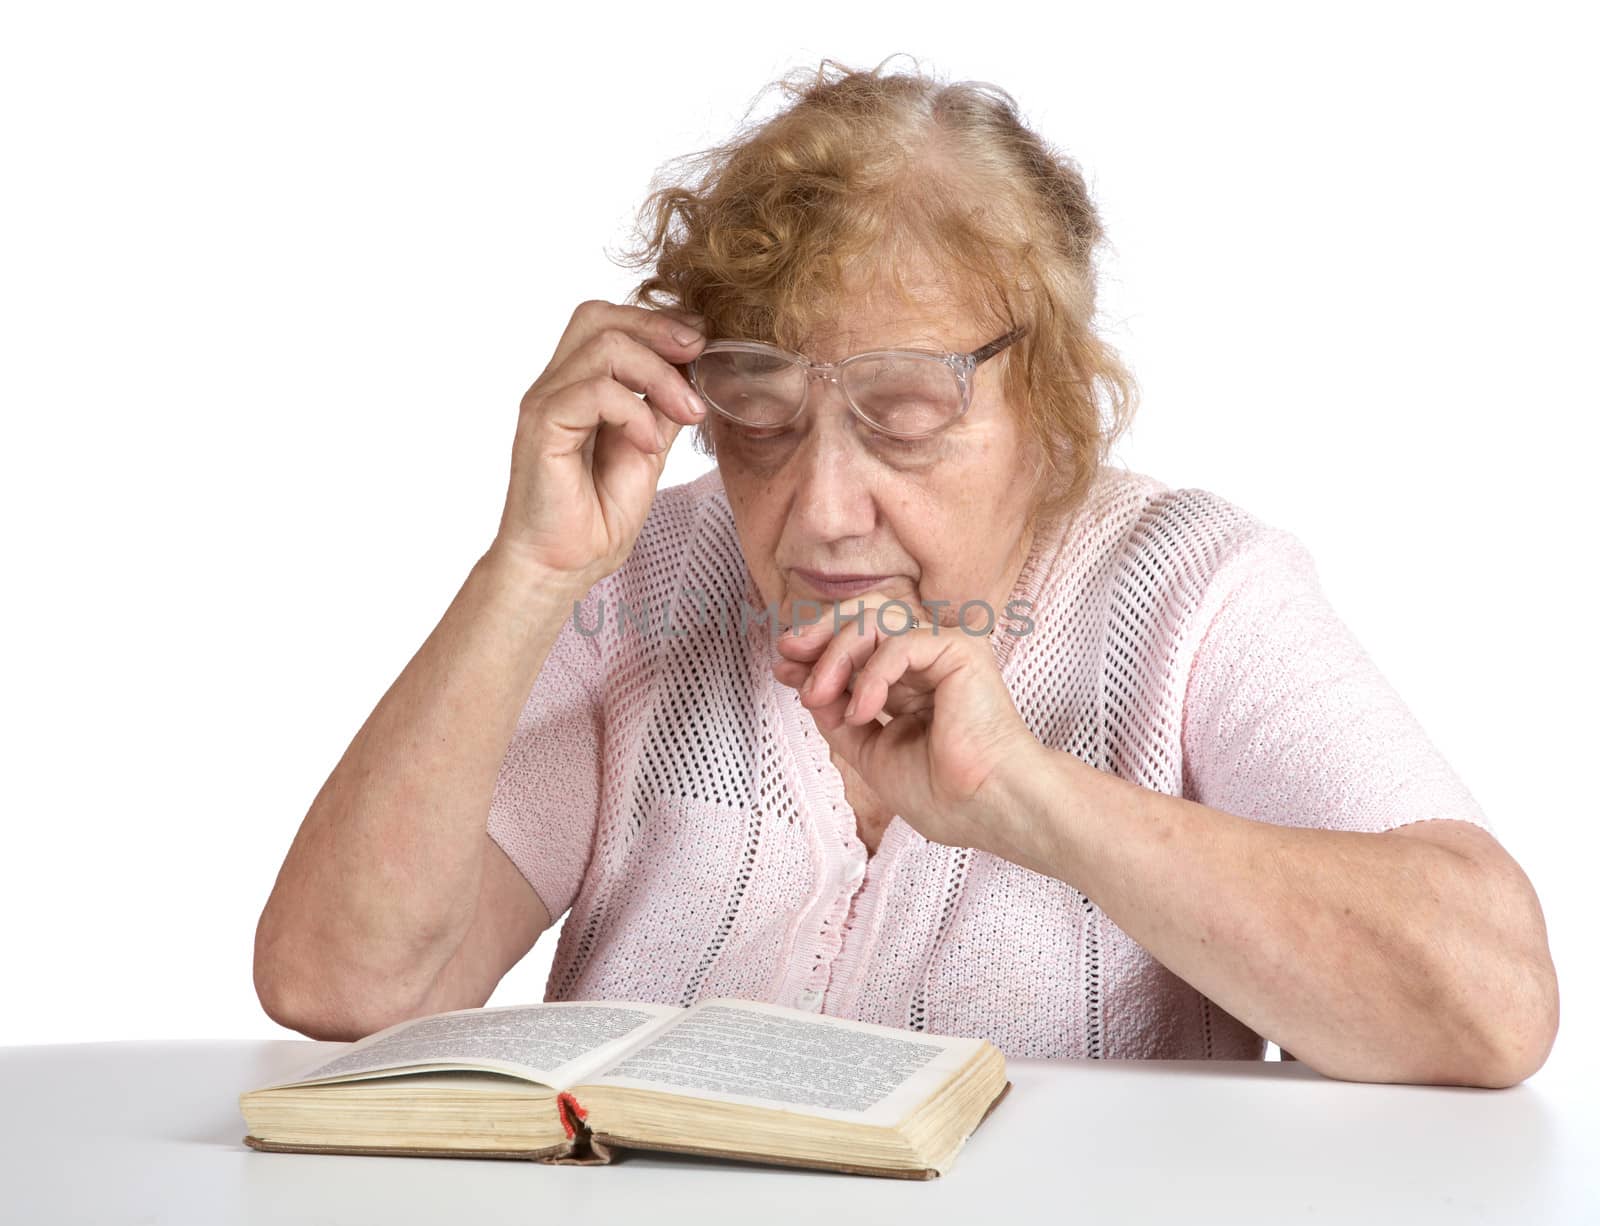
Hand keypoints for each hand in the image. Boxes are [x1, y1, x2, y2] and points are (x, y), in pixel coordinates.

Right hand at [489, 299, 707, 586]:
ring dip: (659, 375)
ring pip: (604, 345)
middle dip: (657, 326)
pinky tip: (651, 444)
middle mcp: (556, 387)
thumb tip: (697, 373)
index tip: (702, 348)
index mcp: (578, 386)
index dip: (657, 322)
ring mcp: (545, 403)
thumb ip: (663, 409)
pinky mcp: (542, 427)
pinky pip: (594, 391)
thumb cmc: (597, 517)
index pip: (610, 321)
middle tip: (699, 354)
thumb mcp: (649, 451)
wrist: (563, 567)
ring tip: (688, 414)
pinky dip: (634, 410)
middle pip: (599, 316)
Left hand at [772, 591, 1041, 854]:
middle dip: (819, 633)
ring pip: (876, 618)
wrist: (986, 809)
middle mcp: (928, 660)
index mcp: (912, 683)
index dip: (816, 651)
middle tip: (788, 655)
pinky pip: (899, 641)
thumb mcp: (871, 752)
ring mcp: (944, 650)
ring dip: (837, 652)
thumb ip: (839, 718)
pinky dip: (872, 674)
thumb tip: (805, 687)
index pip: (858, 646)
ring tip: (819, 694)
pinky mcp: (960, 648)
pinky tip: (863, 711)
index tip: (782, 668)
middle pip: (864, 616)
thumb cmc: (944, 793)